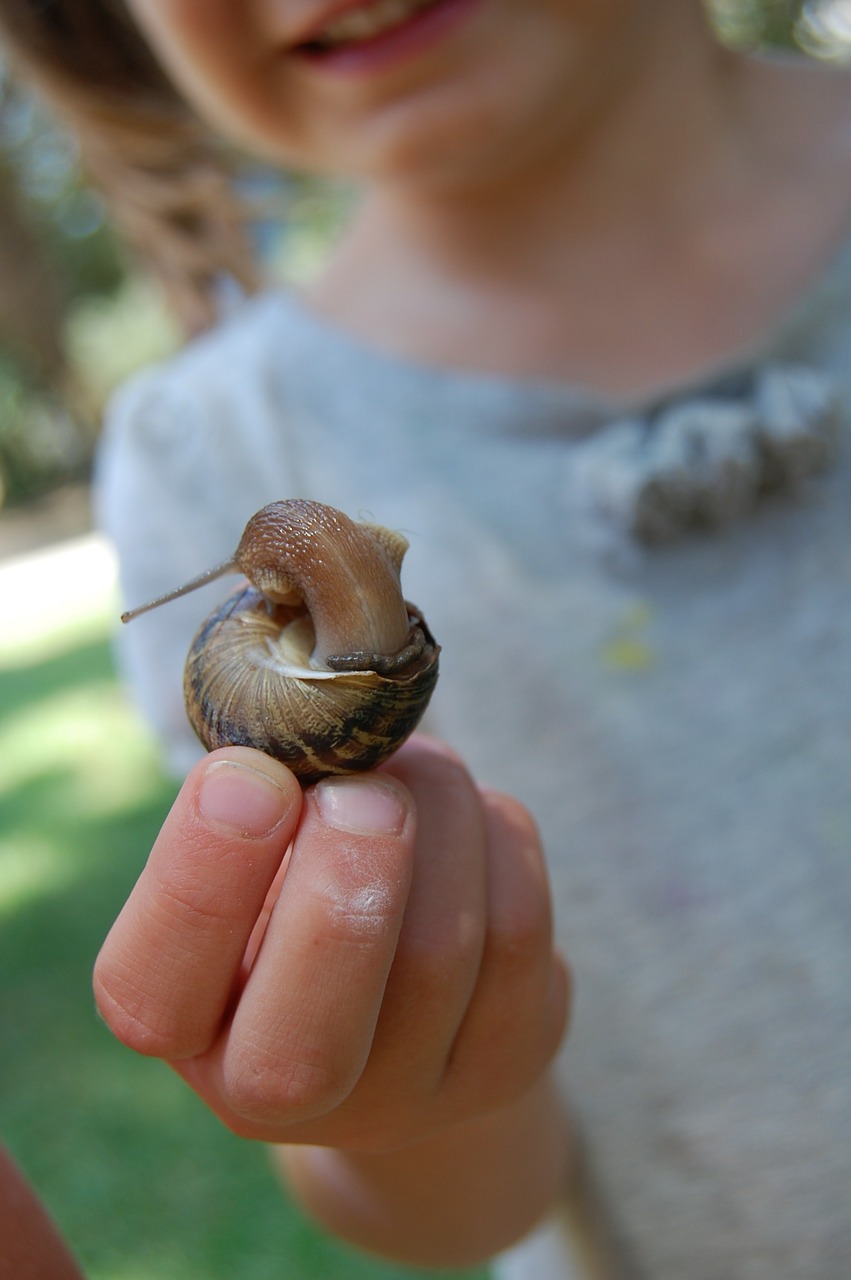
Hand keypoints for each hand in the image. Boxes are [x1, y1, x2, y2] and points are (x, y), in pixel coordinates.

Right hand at [94, 736, 568, 1151]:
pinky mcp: (503, 1063)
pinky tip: (469, 818)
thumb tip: (326, 740)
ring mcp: (403, 1095)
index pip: (152, 992)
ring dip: (437, 816)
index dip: (204, 876)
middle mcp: (277, 1092)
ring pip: (438, 952)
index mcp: (183, 1027)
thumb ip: (265, 806)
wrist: (403, 992)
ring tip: (418, 768)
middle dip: (345, 878)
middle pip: (307, 1039)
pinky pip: (518, 929)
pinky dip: (496, 836)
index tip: (252, 773)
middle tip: (362, 789)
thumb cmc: (298, 885)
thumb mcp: (254, 849)